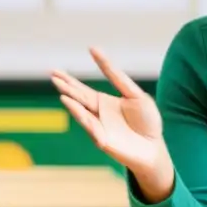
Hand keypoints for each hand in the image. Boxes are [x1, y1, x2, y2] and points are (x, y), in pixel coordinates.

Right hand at [51, 48, 173, 201]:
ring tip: (59, 84)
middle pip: (78, 96)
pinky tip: (69, 102)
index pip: (84, 88)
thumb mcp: (136, 95)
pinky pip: (89, 124)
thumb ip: (119, 79)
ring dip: (70, 96)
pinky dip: (79, 113)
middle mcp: (97, 113)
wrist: (154, 148)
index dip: (73, 78)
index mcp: (104, 101)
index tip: (71, 61)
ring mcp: (98, 125)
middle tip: (52, 73)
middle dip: (65, 85)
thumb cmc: (148, 122)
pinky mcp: (101, 139)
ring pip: (81, 108)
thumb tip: (104, 59)